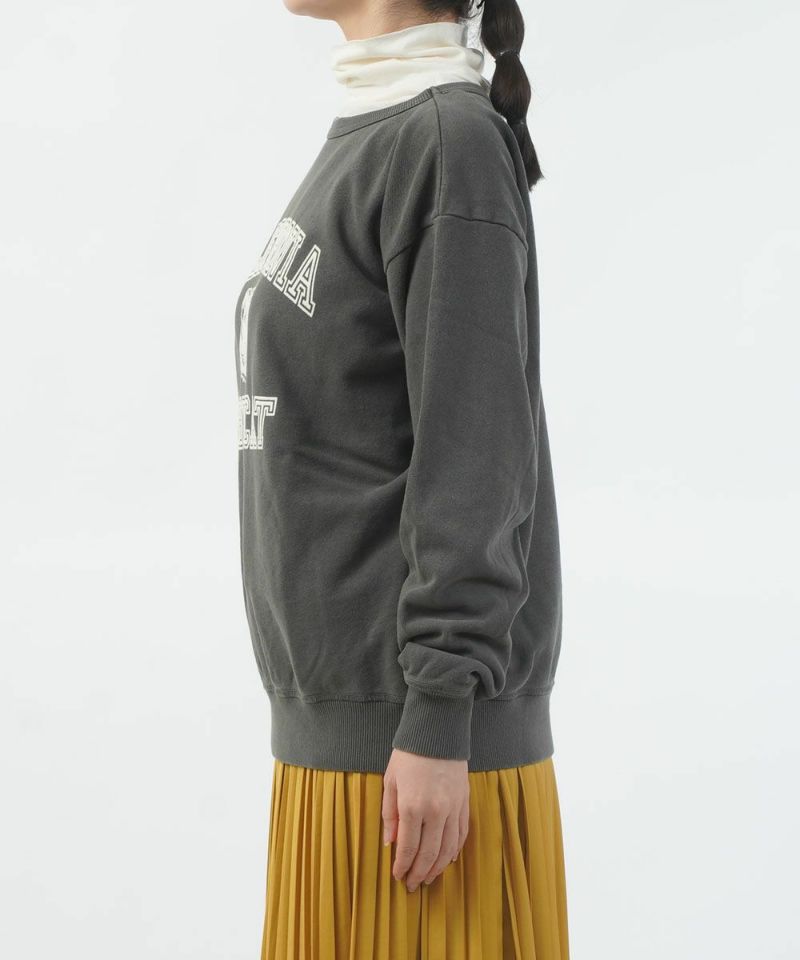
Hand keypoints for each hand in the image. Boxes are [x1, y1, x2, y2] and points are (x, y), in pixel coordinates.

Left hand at [382, 747, 469, 891]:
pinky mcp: (464, 802)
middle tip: (412, 885)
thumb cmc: (408, 755)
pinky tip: (447, 859)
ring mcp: (453, 808)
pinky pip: (461, 834)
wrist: (436, 732)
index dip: (402, 866)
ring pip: (447, 849)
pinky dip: (454, 851)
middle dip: (419, 873)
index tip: (397, 877)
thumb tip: (389, 842)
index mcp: (412, 806)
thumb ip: (389, 814)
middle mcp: (435, 811)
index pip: (407, 847)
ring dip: (437, 867)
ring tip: (428, 877)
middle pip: (428, 854)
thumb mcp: (390, 782)